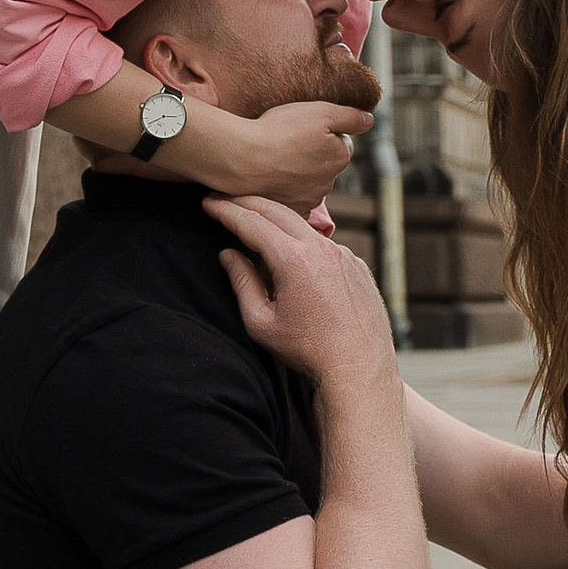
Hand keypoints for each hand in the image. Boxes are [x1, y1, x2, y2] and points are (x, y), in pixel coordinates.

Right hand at [193, 95, 373, 217]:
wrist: (243, 159)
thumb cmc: (279, 131)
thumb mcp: (321, 111)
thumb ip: (350, 116)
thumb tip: (369, 120)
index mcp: (340, 157)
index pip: (340, 142)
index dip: (322, 132)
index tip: (302, 129)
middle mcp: (329, 183)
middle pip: (324, 164)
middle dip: (311, 155)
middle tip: (286, 142)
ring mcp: (308, 199)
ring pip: (307, 182)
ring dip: (297, 173)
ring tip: (274, 160)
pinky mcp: (288, 210)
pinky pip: (290, 197)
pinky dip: (283, 189)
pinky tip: (270, 178)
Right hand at [208, 195, 399, 391]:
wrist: (359, 368)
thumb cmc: (308, 351)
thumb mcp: (262, 323)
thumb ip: (242, 283)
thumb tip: (229, 254)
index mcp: (294, 260)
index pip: (252, 223)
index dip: (226, 211)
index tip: (208, 203)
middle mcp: (322, 248)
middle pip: (277, 211)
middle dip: (247, 202)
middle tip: (225, 200)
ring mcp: (344, 255)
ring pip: (303, 227)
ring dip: (276, 222)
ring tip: (254, 227)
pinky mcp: (357, 265)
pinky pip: (325, 245)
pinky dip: (303, 244)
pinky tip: (292, 258)